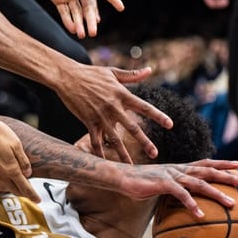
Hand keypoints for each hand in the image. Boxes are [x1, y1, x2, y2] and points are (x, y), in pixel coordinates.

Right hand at [0, 118, 37, 200]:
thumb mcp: (16, 144)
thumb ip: (23, 161)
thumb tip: (28, 172)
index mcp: (11, 169)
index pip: (25, 187)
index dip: (32, 195)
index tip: (36, 200)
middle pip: (13, 190)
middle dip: (22, 192)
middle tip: (27, 191)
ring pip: (1, 187)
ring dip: (9, 187)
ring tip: (13, 182)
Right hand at [56, 64, 172, 162]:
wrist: (67, 76)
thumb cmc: (90, 73)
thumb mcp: (112, 71)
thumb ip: (132, 75)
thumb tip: (150, 70)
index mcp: (122, 94)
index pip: (144, 107)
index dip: (158, 116)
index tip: (170, 125)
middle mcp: (113, 107)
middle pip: (132, 127)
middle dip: (144, 141)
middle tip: (155, 153)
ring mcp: (100, 116)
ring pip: (114, 138)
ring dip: (123, 153)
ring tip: (131, 167)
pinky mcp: (87, 121)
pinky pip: (95, 140)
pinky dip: (99, 152)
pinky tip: (104, 163)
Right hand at [117, 159, 237, 217]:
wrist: (120, 176)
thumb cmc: (138, 183)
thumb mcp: (158, 186)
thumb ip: (171, 192)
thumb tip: (181, 204)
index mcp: (179, 168)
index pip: (205, 163)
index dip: (222, 164)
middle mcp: (178, 169)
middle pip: (208, 170)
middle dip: (228, 175)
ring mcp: (172, 175)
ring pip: (200, 183)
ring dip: (217, 193)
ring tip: (231, 204)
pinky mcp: (163, 183)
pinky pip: (181, 194)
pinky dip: (192, 204)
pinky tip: (200, 215)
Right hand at [202, 0, 230, 8]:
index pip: (208, 0)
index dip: (213, 3)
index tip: (218, 4)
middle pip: (213, 2)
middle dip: (218, 4)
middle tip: (225, 4)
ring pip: (218, 1)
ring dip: (222, 3)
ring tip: (227, 2)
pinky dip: (224, 1)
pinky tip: (227, 1)